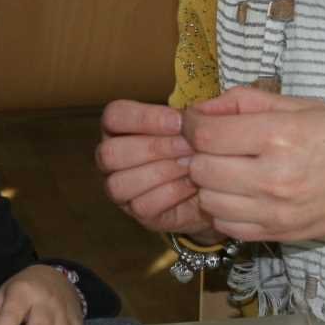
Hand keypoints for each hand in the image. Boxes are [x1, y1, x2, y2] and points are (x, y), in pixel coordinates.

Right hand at [96, 100, 215, 237]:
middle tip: (188, 146)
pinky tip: (193, 184)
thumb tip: (195, 112)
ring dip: (162, 172)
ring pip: (120, 183)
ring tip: (191, 165)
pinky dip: (171, 193)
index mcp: (119, 127)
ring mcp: (120, 188)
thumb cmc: (196, 145)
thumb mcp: (193, 124)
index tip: (179, 122)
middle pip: (110, 153)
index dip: (144, 118)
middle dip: (154, 148)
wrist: (214, 184)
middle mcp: (111, 158)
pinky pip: (142, 206)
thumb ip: (188, 115)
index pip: (114, 116)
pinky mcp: (137, 212)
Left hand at [180, 87, 324, 241]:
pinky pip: (227, 226)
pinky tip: (240, 193)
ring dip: (209, 183)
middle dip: (199, 153)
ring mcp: (276, 212)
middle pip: (201, 169)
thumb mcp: (304, 104)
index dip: (192, 124)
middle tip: (215, 144)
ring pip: (209, 200)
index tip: (198, 120)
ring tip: (229, 169)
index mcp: (281, 136)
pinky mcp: (279, 235)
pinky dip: (224, 209)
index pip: (206, 135)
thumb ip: (249, 101)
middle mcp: (274, 178)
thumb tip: (205, 106)